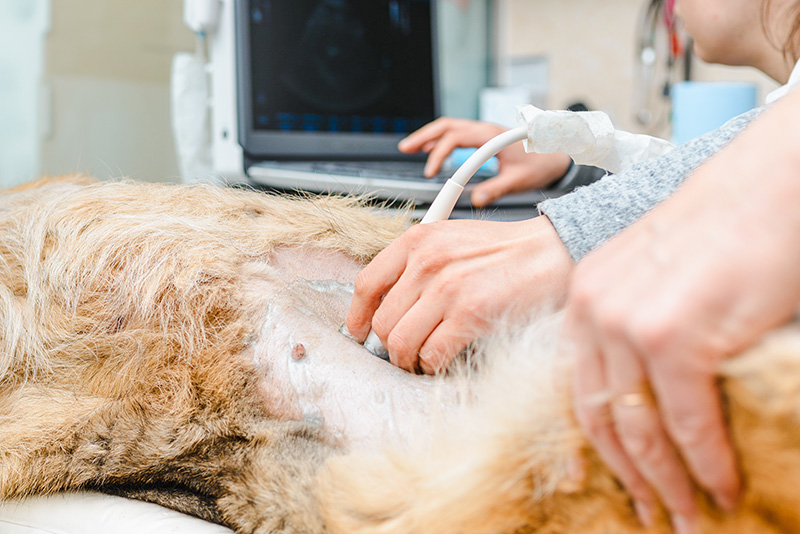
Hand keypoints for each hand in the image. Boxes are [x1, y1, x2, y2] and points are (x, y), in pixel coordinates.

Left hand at [346, 216, 573, 373]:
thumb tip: (388, 305)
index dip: (357, 315)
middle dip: (389, 344)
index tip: (359, 331)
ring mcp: (447, 289)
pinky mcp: (470, 314)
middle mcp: (426, 262)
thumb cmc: (504, 251)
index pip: (366, 283)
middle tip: (402, 352)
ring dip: (408, 359)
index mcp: (417, 240)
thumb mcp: (450, 240)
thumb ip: (416, 265)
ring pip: (401, 342)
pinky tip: (441, 361)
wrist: (549, 253)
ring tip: (420, 360)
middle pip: (382, 320)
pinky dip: (432, 365)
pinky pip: (432, 354)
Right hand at [398, 117, 572, 206]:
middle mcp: (485, 128)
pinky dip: (441, 139)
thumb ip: (496, 190)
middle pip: (446, 125)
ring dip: (430, 136)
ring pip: (450, 126)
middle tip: (405, 148)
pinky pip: (458, 132)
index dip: (439, 154)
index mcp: (491, 136)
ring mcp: (484, 131)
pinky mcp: (485, 137)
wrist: (559, 154)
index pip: (455, 138)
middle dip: (424, 136)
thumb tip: (474, 200)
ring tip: (411, 148)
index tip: (431, 173)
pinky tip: (432, 150)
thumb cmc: (542, 165)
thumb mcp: (519, 181)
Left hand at [563, 93, 799, 532]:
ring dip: (668, 483)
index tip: (623, 480)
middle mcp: (594, 310)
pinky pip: (688, 422)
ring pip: (640, 429)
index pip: (580, 388)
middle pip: (600, 417)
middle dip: (632, 476)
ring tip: (689, 517)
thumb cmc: (725, 231)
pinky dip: (708, 463)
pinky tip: (724, 487)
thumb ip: (642, 338)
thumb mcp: (659, 285)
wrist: (769, 186)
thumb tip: (655, 406)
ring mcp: (628, 322)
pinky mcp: (672, 335)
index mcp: (585, 298)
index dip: (601, 445)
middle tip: (656, 512)